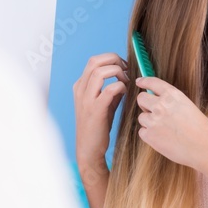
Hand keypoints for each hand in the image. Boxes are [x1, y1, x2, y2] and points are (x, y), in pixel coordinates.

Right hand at [73, 53, 128, 169]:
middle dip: (114, 60)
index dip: (112, 59)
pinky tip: (125, 93)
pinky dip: (121, 86)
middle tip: (126, 69)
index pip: (94, 61)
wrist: (89, 149)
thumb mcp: (103, 104)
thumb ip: (112, 90)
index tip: (124, 67)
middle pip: (95, 61)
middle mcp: (80, 89)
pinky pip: (110, 89)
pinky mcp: (95, 109)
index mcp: (80, 86)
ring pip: (100, 71)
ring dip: (118, 72)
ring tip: (126, 81)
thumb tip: (125, 78)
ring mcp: (86, 99)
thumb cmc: (97, 126)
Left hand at [133, 76, 207, 170]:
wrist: (204, 147)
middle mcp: (160, 105)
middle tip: (153, 112)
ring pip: (142, 117)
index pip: (152, 82)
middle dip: (145, 104)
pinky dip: (150, 135)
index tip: (139, 82)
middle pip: (141, 99)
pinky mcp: (149, 136)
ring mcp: (153, 120)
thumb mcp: (187, 106)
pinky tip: (163, 139)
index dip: (144, 82)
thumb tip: (156, 101)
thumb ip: (170, 102)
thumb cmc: (200, 128)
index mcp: (172, 95)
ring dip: (149, 122)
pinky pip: (142, 132)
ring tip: (165, 130)